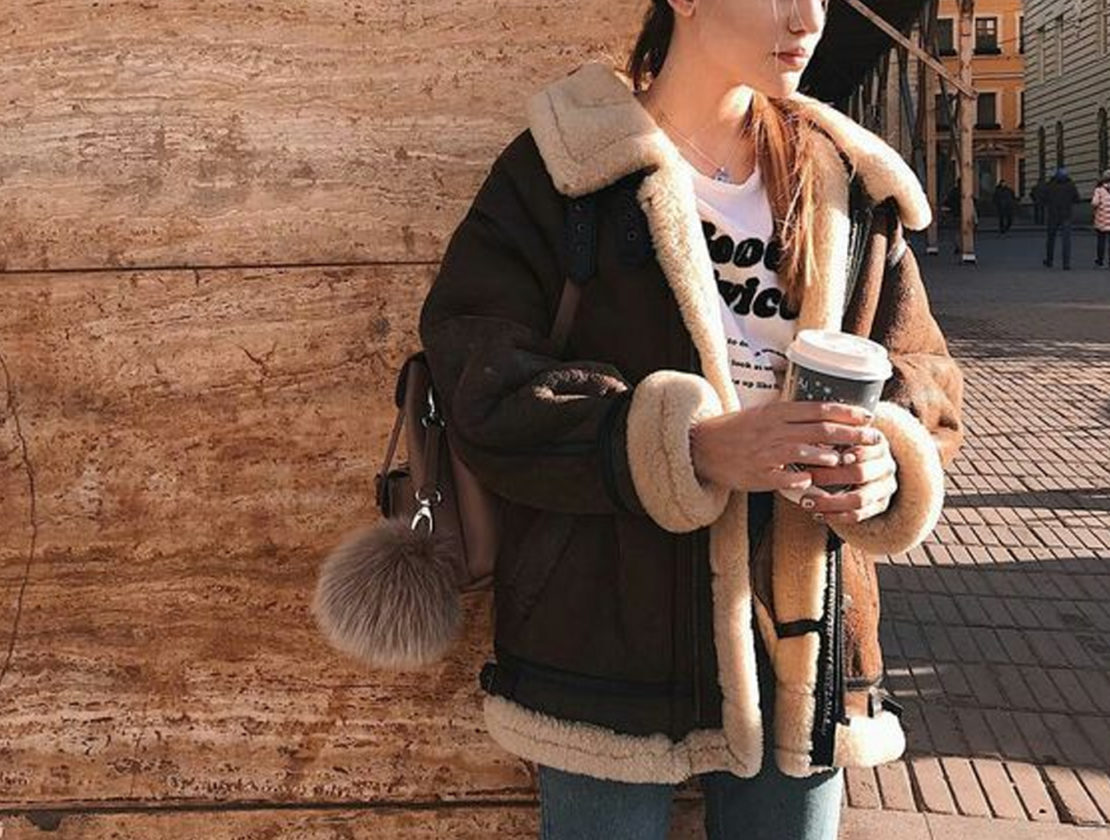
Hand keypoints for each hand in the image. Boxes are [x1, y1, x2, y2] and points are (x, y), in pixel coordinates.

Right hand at [689, 401, 878, 493]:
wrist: (701, 446)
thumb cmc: (735, 430)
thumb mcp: (762, 414)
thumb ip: (790, 414)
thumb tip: (821, 413)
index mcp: (776, 412)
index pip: (818, 409)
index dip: (846, 412)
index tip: (867, 416)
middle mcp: (773, 429)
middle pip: (819, 429)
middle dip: (850, 434)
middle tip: (873, 438)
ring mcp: (765, 452)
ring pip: (803, 451)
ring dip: (827, 456)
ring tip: (845, 460)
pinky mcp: (757, 473)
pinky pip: (783, 478)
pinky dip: (799, 480)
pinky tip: (812, 484)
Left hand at [799, 428, 897, 523]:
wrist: (860, 462)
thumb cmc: (841, 444)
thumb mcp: (839, 435)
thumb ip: (831, 434)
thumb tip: (812, 436)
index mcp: (878, 442)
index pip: (865, 448)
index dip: (850, 453)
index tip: (827, 455)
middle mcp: (887, 465)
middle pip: (860, 473)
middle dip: (830, 477)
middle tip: (808, 478)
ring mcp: (886, 487)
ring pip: (859, 499)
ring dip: (829, 502)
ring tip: (805, 502)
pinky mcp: (880, 505)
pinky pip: (858, 515)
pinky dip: (835, 516)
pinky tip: (816, 514)